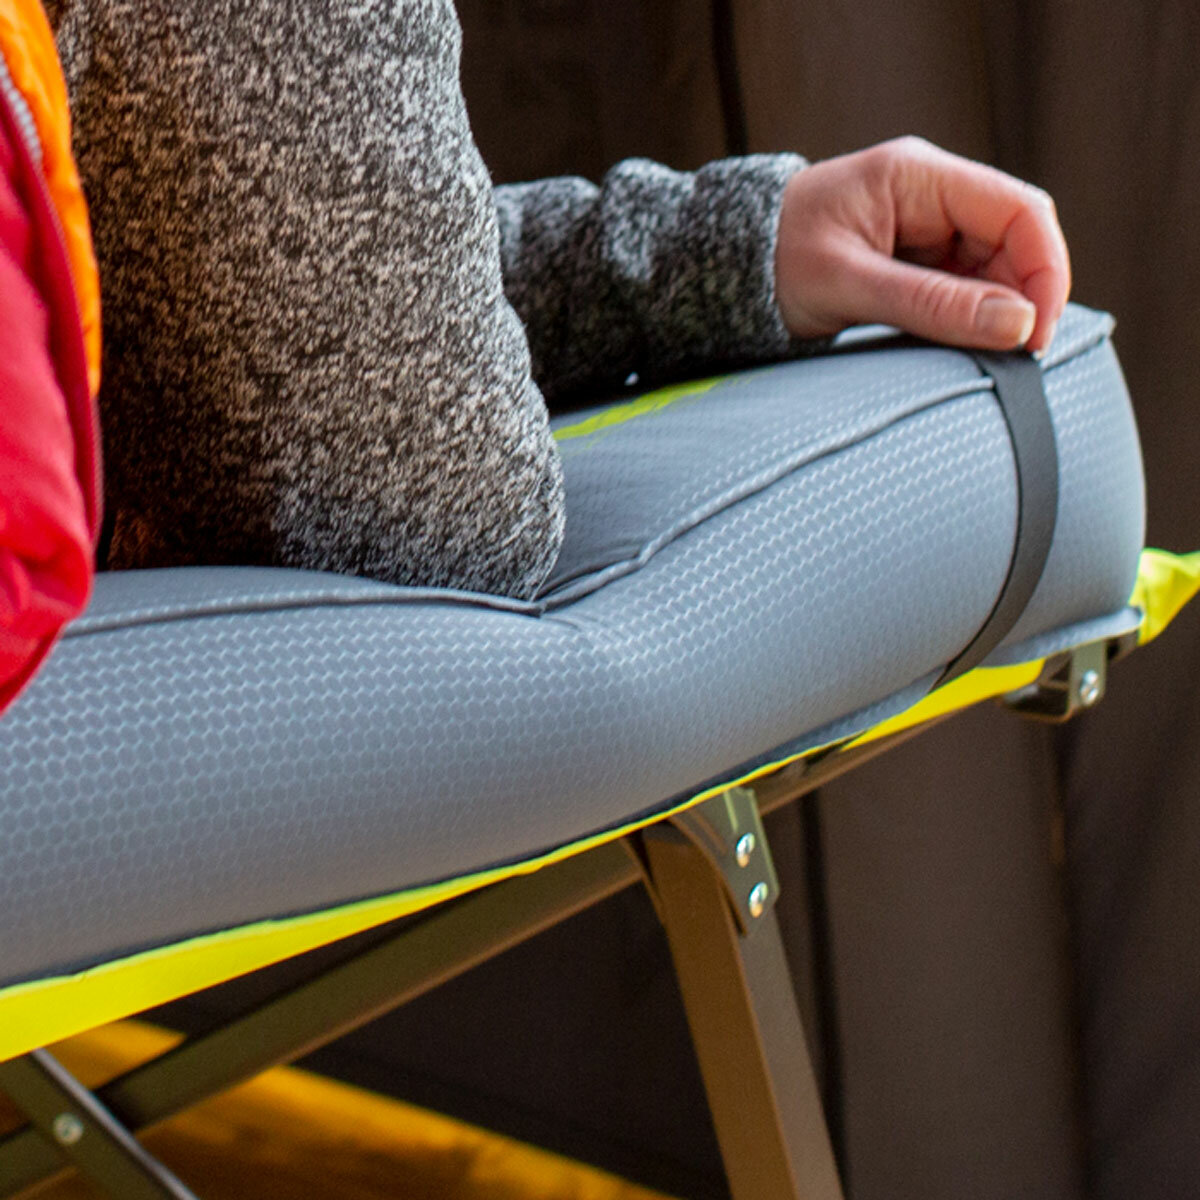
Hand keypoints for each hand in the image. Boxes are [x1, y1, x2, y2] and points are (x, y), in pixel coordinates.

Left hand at [774, 137, 1070, 352]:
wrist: (722, 269)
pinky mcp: (910, 262)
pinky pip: (958, 289)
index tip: (1037, 333)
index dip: (1043, 270)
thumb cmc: (770, 263)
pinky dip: (965, 320)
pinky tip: (957, 349)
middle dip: (1021, 299)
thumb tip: (1018, 324)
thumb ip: (931, 304)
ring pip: (990, 271)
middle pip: (1012, 242)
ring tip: (981, 358)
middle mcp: (929, 195)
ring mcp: (922, 229)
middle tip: (1013, 358)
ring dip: (994, 314)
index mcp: (917, 175)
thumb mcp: (848, 285)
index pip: (1018, 210)